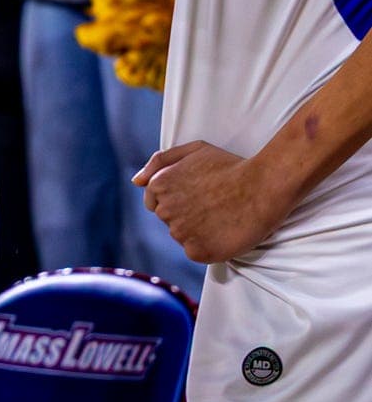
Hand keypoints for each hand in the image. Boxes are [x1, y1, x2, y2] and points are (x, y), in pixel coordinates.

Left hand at [135, 141, 293, 264]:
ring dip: (197, 230)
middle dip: (186, 214)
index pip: (155, 203)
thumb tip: (136, 182)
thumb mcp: (194, 149)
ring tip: (221, 217)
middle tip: (214, 206)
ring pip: (182, 236)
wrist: (263, 186)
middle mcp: (165, 211)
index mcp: (159, 186)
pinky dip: (208, 246)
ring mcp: (181, 233)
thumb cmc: (231, 165)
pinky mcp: (199, 252)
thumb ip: (159, 162)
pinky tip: (223, 232)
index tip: (199, 196)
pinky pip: (196, 252)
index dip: (178, 200)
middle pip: (168, 220)